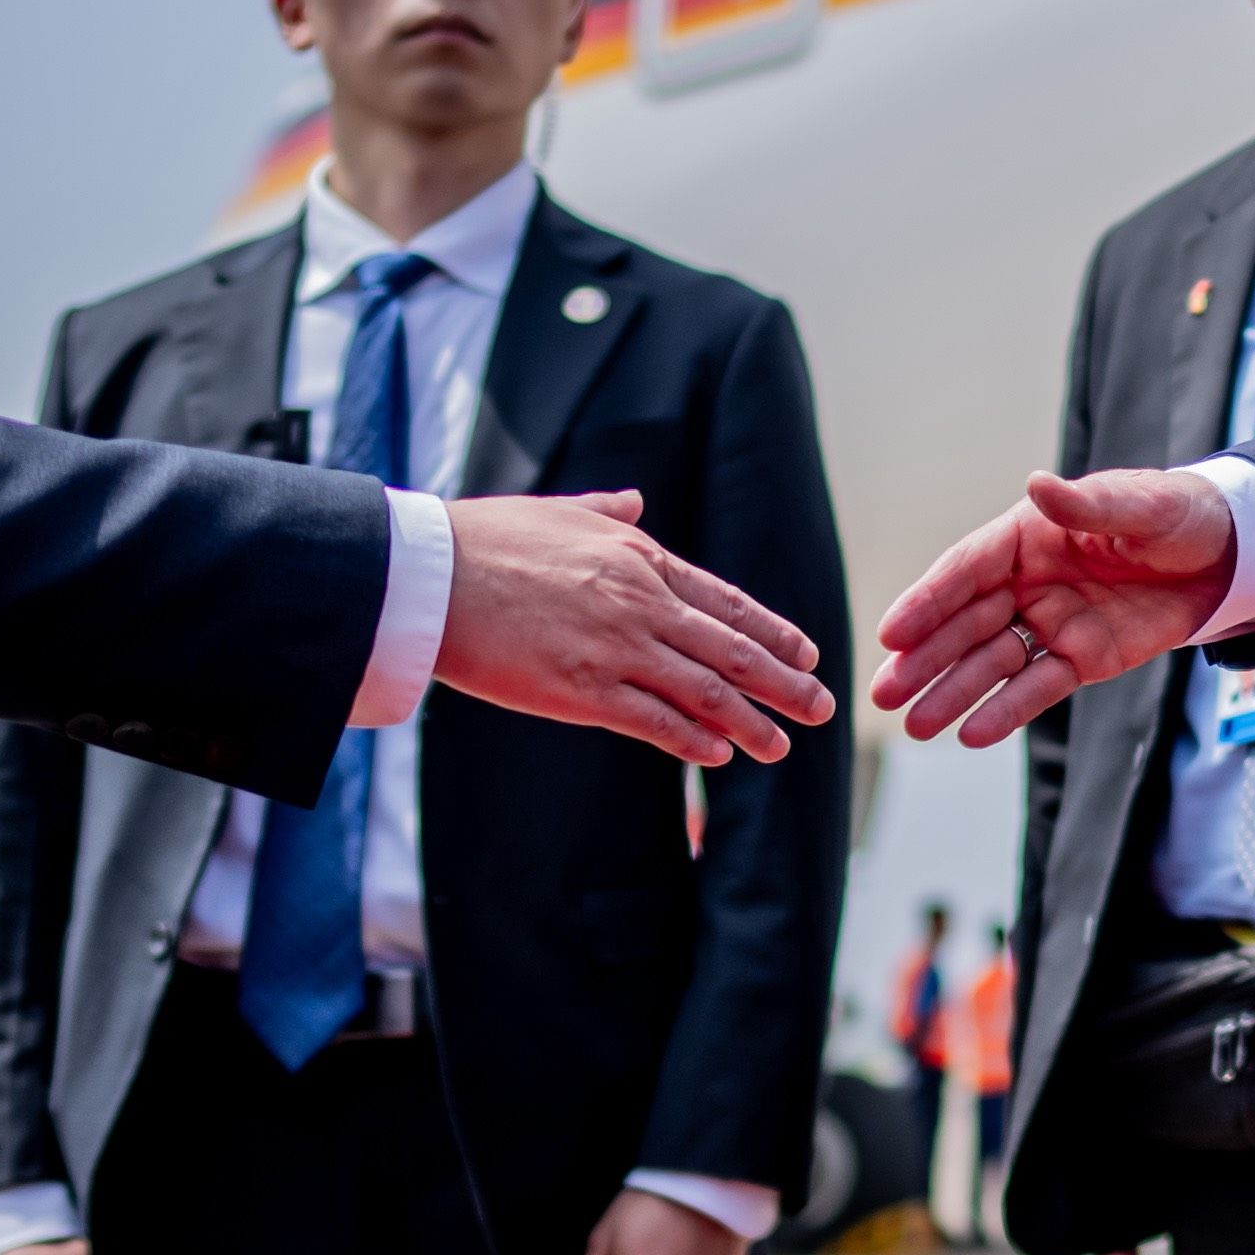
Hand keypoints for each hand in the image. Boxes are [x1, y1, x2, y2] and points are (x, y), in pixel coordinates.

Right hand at [441, 492, 833, 763]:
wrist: (431, 575)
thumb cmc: (486, 541)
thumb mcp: (559, 512)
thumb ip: (606, 512)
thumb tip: (636, 499)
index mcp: (641, 558)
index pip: (727, 602)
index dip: (773, 632)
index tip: (807, 655)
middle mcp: (642, 603)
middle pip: (732, 650)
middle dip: (784, 683)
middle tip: (823, 709)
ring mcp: (616, 648)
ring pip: (705, 690)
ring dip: (750, 721)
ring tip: (781, 746)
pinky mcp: (582, 689)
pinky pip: (653, 720)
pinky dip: (692, 738)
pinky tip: (718, 754)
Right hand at [876, 468, 1241, 746]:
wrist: (1226, 556)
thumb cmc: (1176, 515)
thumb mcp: (1141, 506)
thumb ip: (1089, 506)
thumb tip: (1039, 486)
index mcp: (1029, 535)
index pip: (967, 569)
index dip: (929, 601)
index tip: (891, 633)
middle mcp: (1028, 582)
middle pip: (967, 623)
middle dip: (925, 658)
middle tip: (884, 693)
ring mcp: (1051, 623)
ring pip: (992, 662)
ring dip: (954, 692)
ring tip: (915, 724)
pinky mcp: (1081, 659)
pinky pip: (1038, 688)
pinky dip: (1007, 711)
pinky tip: (972, 734)